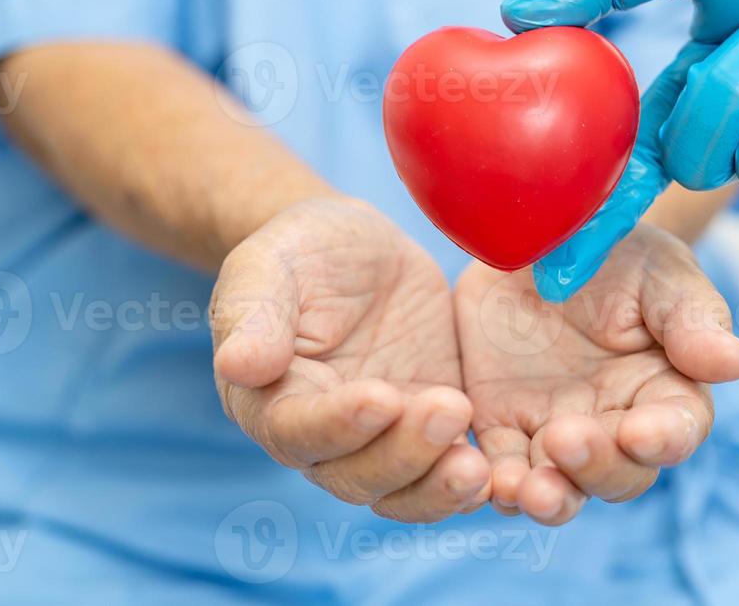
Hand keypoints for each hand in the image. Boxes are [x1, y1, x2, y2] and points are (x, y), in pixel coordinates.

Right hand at [210, 197, 490, 521]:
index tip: (381, 397)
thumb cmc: (300, 250)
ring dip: (439, 487)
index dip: (338, 424)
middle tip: (449, 410)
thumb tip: (238, 366)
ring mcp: (379, 440)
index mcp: (270, 400)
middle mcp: (323, 438)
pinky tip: (499, 471)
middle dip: (404, 454)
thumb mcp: (270, 263)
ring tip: (479, 467)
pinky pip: (444, 472)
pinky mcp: (427, 430)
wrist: (356, 247)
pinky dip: (469, 482)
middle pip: (356, 475)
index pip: (298, 431)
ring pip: (402, 490)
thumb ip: (252, 312)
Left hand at [454, 225, 738, 525]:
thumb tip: (734, 363)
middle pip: (617, 474)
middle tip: (565, 440)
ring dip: (547, 498)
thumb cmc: (619, 253)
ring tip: (529, 489)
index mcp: (665, 390)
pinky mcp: (501, 427)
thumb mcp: (659, 271)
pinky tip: (482, 476)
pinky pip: (497, 470)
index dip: (662, 440)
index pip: (676, 430)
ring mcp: (555, 432)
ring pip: (559, 488)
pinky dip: (491, 483)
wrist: (541, 233)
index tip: (639, 432)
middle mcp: (614, 425)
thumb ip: (691, 318)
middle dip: (595, 468)